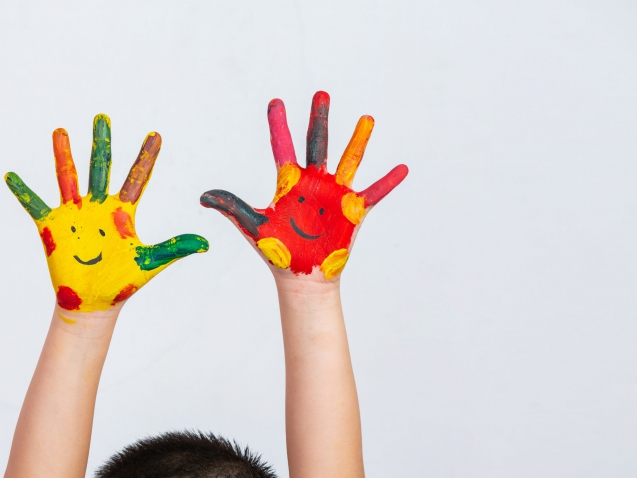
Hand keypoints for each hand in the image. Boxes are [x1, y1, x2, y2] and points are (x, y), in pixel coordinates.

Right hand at [5, 114, 208, 311]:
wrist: (96, 302)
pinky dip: (24, 192)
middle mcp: (99, 207)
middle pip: (101, 168)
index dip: (146, 157)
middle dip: (102, 143)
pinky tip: (12, 175)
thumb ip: (175, 248)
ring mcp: (74, 215)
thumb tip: (206, 244)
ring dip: (64, 155)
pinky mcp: (53, 228)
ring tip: (61, 131)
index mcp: (123, 212)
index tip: (156, 135)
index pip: (137, 178)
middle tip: (103, 117)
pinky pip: (35, 206)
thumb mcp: (151, 261)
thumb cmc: (123, 281)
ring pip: (68, 178)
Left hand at [201, 91, 407, 279]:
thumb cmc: (278, 252)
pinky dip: (387, 182)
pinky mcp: (353, 211)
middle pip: (317, 144)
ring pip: (349, 160)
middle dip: (318, 119)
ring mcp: (335, 195)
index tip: (275, 103)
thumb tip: (203, 195)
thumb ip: (232, 207)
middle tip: (320, 94)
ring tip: (366, 118)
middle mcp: (313, 183)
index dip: (278, 125)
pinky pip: (373, 192)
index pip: (282, 147)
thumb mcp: (253, 226)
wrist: (301, 277)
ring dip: (358, 140)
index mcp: (289, 183)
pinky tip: (402, 168)